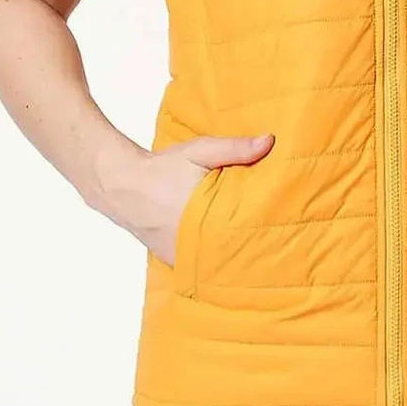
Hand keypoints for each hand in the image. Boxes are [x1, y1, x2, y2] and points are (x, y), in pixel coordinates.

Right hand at [99, 133, 274, 265]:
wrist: (123, 185)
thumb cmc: (163, 168)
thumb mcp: (200, 151)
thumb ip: (236, 148)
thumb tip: (270, 142)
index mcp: (204, 219)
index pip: (242, 236)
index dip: (263, 238)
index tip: (284, 236)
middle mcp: (192, 244)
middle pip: (232, 254)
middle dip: (252, 250)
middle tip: (278, 247)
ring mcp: (181, 256)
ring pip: (216, 263)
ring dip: (234, 257)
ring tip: (260, 254)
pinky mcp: (174, 259)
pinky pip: (200, 263)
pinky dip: (214, 258)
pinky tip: (230, 252)